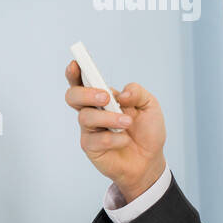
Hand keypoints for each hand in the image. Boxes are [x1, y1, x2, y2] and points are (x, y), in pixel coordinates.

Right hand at [65, 60, 166, 200]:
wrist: (150, 160)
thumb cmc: (146, 131)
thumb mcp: (150, 105)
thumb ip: (137, 92)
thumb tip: (121, 94)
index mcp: (102, 96)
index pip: (82, 80)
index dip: (75, 71)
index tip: (76, 63)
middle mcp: (92, 110)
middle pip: (73, 96)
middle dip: (86, 93)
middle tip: (105, 98)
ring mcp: (89, 129)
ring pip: (86, 117)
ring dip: (108, 118)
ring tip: (127, 122)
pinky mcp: (91, 147)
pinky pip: (97, 139)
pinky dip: (114, 139)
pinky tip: (125, 141)